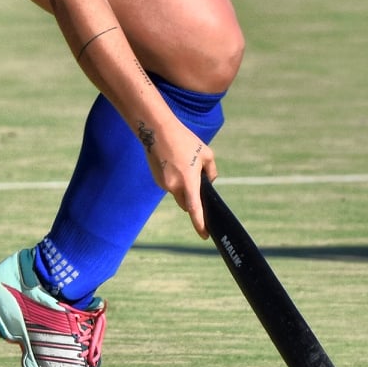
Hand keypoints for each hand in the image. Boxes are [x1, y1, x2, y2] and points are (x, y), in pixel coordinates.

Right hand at [143, 120, 217, 237]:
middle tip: (195, 179)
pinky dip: (174, 179)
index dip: (200, 224)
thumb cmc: (184, 140)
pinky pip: (169, 185)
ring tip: (182, 162)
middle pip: (186, 203)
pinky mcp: (157, 179)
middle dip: (191, 198)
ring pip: (177, 192)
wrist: (157, 131)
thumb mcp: (206, 153)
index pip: (195, 209)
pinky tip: (173, 162)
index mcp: (188, 181)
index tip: (205, 236)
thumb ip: (211, 172)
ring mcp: (163, 184)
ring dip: (182, 185)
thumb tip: (209, 182)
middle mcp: (174, 186)